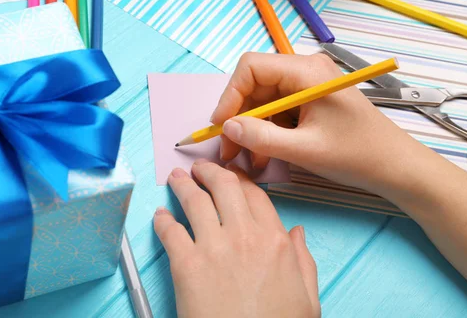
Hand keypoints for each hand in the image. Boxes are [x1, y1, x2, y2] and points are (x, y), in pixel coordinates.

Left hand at [154, 161, 319, 317]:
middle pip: (224, 186)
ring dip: (183, 184)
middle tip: (199, 168)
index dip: (241, 180)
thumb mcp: (307, 298)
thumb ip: (304, 260)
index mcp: (275, 242)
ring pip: (195, 200)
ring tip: (175, 179)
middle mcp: (244, 236)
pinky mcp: (186, 265)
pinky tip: (160, 215)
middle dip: (209, 171)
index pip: (256, 195)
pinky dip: (162, 219)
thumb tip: (297, 233)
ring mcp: (214, 248)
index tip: (232, 177)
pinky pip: (170, 230)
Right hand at [210, 52, 428, 193]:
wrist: (395, 166)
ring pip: (263, 101)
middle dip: (238, 117)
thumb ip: (261, 137)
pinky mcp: (309, 100)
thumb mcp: (304, 150)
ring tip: (247, 159)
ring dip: (251, 129)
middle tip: (228, 150)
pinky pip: (277, 111)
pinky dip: (266, 132)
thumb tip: (227, 128)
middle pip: (254, 85)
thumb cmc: (357, 155)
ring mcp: (307, 85)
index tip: (221, 126)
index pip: (251, 67)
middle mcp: (305, 71)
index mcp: (307, 72)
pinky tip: (265, 155)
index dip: (230, 95)